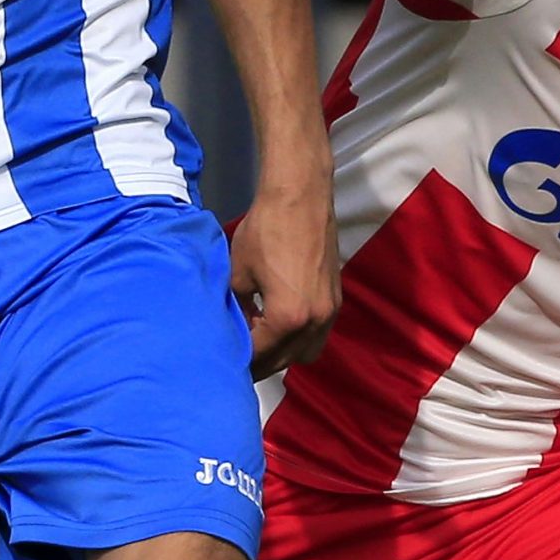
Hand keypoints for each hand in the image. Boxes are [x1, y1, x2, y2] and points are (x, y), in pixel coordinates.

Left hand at [227, 183, 339, 376]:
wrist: (300, 196)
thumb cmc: (266, 230)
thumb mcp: (238, 273)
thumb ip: (237, 308)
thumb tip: (234, 326)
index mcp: (288, 317)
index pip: (260, 354)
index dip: (239, 360)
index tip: (223, 362)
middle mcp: (314, 321)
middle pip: (284, 360)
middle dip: (261, 363)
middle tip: (238, 361)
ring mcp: (329, 311)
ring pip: (306, 352)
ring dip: (283, 353)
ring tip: (261, 343)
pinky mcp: (335, 299)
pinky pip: (318, 334)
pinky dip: (299, 337)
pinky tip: (279, 324)